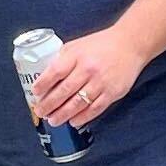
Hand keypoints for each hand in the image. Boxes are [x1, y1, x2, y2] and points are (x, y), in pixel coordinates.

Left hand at [26, 24, 143, 126]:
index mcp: (77, 55)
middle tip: (40, 112)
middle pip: (64, 91)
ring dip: (63, 114)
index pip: (55, 71)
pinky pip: (95, 109)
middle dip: (49, 104)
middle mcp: (88, 69)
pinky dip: (83, 117)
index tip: (35, 92)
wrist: (130, 45)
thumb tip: (45, 76)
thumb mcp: (77, 45)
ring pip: (78, 103)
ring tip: (53, 120)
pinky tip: (73, 121)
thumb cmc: (101, 45)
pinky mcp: (112, 93)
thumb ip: (62, 59)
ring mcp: (101, 82)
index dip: (43, 84)